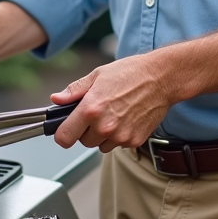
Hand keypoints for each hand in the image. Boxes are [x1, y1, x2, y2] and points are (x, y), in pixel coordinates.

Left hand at [49, 54, 175, 153]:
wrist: (161, 78)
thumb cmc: (130, 73)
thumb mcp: (97, 75)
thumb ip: (74, 91)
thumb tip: (56, 99)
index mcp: (90, 109)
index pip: (64, 138)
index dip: (63, 133)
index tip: (66, 129)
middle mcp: (104, 126)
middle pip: (83, 142)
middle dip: (86, 130)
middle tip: (98, 113)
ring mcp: (120, 136)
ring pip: (101, 146)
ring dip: (103, 135)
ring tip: (115, 114)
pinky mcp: (134, 141)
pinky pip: (119, 145)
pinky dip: (120, 136)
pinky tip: (127, 118)